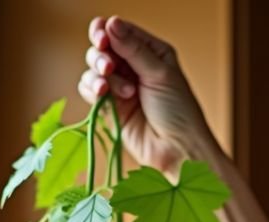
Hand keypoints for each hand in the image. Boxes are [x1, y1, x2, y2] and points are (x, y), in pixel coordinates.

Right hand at [78, 16, 216, 175]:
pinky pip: (89, 89)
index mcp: (152, 52)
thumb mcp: (160, 74)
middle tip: (109, 68)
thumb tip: (111, 23)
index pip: (120, 32)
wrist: (177, 150)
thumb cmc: (179, 113)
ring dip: (98, 76)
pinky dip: (92, 90)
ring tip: (110, 90)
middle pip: (102, 48)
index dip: (106, 32)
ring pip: (93, 68)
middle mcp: (135, 66)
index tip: (102, 38)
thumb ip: (133, 49)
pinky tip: (104, 96)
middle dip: (101, 56)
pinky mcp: (110, 106)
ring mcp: (121, 86)